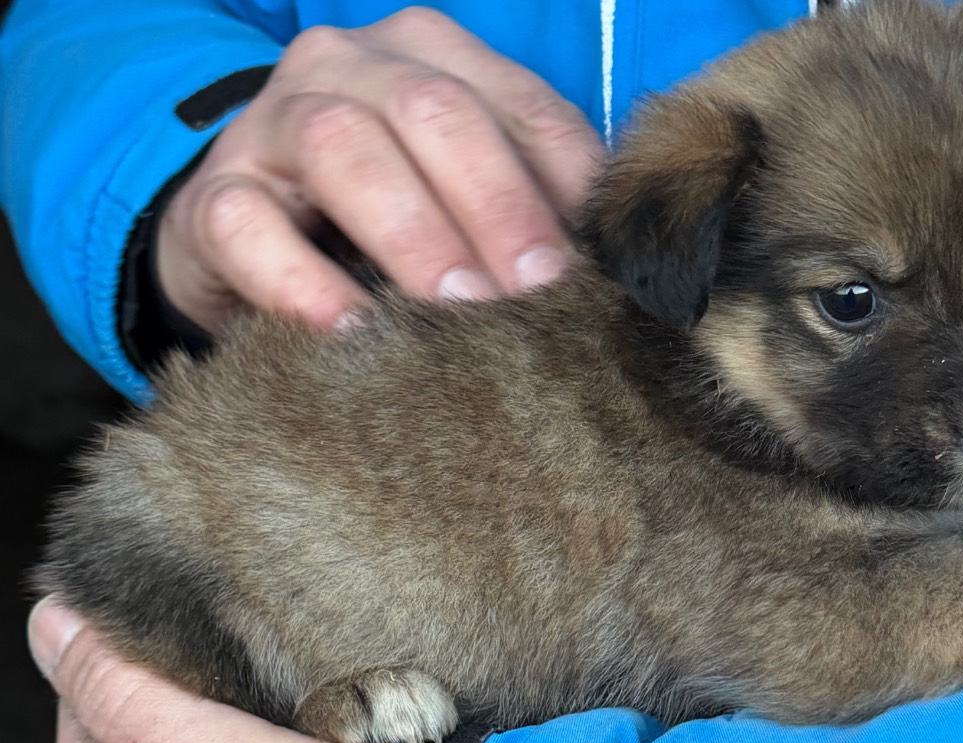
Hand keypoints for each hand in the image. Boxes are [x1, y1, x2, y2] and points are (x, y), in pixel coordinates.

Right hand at [157, 6, 602, 333]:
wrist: (255, 249)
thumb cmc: (389, 228)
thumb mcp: (469, 205)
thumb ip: (534, 211)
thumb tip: (616, 272)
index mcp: (430, 57)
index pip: (520, 106)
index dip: (565, 187)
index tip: (597, 271)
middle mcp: (348, 68)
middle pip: (435, 114)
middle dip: (497, 208)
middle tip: (537, 297)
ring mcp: (268, 124)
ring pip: (343, 149)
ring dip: (413, 235)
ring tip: (458, 312)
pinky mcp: (211, 200)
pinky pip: (248, 227)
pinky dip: (303, 282)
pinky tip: (354, 332)